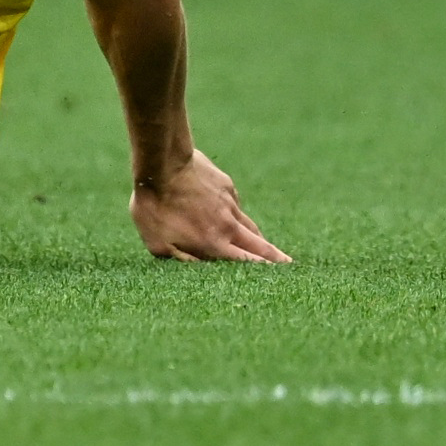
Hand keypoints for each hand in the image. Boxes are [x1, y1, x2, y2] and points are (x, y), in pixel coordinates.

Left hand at [132, 150, 288, 262]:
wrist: (162, 164)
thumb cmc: (154, 207)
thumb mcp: (158, 244)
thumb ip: (182, 261)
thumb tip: (202, 271)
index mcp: (214, 244)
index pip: (248, 263)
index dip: (265, 272)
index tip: (281, 281)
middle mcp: (229, 226)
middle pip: (260, 246)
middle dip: (276, 258)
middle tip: (290, 266)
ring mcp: (230, 204)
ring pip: (249, 225)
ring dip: (259, 237)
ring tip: (266, 246)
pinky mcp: (226, 186)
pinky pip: (233, 204)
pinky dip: (234, 212)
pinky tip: (228, 213)